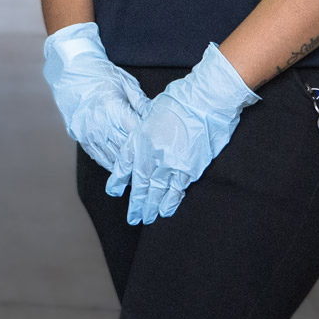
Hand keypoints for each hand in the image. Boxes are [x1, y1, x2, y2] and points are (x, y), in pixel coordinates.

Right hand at [41, 21, 148, 186]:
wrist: (71, 72)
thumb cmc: (102, 75)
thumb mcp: (125, 83)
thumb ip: (141, 103)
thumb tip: (156, 117)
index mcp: (113, 108)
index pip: (135, 133)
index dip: (149, 145)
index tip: (162, 155)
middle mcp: (100, 123)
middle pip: (124, 149)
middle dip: (140, 162)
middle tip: (155, 174)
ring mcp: (88, 132)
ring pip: (111, 157)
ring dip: (125, 168)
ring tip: (140, 177)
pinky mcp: (81, 136)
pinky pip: (98, 156)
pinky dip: (110, 164)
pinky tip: (120, 169)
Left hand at [124, 42, 258, 224]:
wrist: (204, 101)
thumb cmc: (180, 100)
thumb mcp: (152, 111)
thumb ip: (145, 128)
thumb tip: (142, 137)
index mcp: (140, 137)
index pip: (124, 163)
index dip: (118, 180)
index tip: (113, 191)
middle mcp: (151, 153)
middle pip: (140, 183)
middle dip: (136, 202)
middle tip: (132, 217)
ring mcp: (170, 162)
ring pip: (157, 190)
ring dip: (151, 206)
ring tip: (147, 219)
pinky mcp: (189, 167)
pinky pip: (177, 189)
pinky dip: (170, 201)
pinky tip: (165, 211)